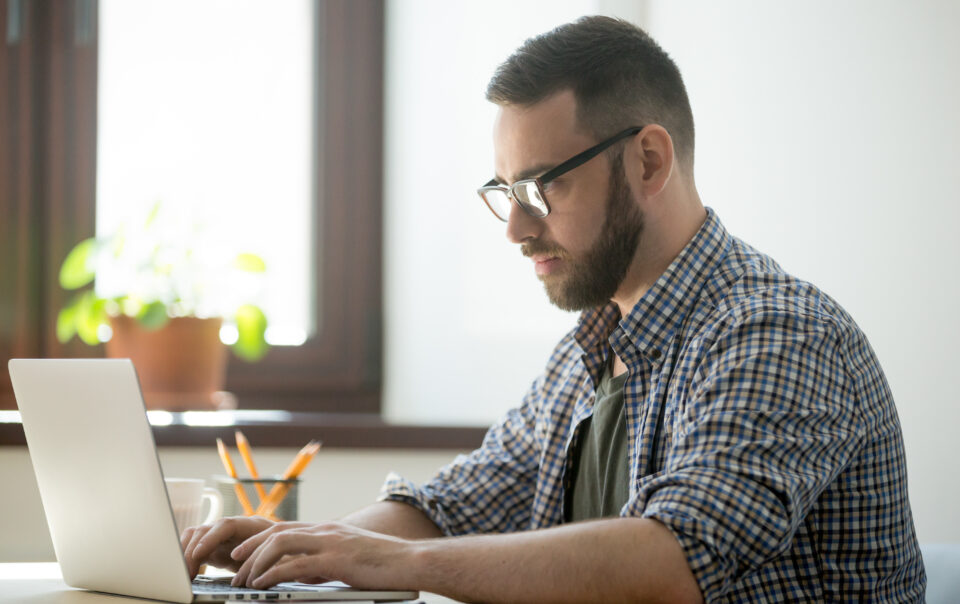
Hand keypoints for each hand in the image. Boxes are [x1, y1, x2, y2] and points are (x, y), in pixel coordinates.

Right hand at [180, 516, 309, 577]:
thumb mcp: (286, 559)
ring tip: (182, 575)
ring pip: (197, 538)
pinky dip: (188, 559)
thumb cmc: (291, 554)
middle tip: (185, 573)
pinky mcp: (217, 549)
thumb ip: (275, 565)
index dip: (211, 538)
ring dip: (186, 553)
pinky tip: (185, 574)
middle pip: (206, 530)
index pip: (226, 525)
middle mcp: (235, 529)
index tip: (200, 553)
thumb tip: (265, 577)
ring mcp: (224, 538)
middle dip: (192, 549)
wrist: (292, 552)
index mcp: (254, 526)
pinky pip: (197, 549)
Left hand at [230, 522, 417, 589]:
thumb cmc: (384, 564)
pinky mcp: (335, 560)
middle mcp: (325, 530)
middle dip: (250, 551)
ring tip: (245, 581)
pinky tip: (263, 586)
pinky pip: (295, 565)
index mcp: (327, 530)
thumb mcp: (349, 560)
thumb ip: (325, 563)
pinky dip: (273, 575)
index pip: (283, 528)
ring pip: (280, 544)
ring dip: (257, 562)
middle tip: (234, 569)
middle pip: (275, 533)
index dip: (258, 540)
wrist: (410, 561)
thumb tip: (304, 575)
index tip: (240, 555)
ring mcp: (330, 543)